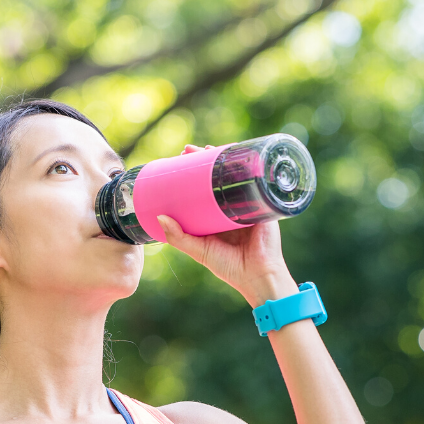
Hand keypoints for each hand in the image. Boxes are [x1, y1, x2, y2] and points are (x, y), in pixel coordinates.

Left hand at [157, 144, 297, 307]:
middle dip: (205, 160)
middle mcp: (232, 207)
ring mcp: (248, 203)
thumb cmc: (230, 267)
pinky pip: (255, 180)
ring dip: (224, 158)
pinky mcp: (263, 202)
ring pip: (235, 175)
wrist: (258, 275)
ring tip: (208, 148)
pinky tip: (238, 154)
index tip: (179, 161)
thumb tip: (159, 217)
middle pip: (217, 177)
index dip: (192, 174)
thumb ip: (179, 237)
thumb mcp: (199, 250)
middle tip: (189, 150)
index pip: (202, 188)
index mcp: (217, 216)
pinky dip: (247, 166)